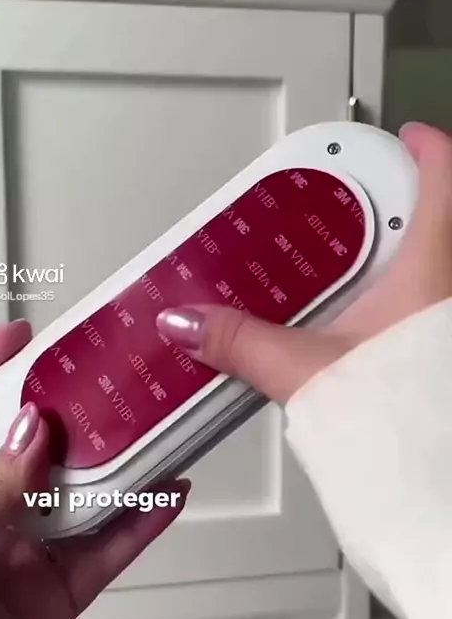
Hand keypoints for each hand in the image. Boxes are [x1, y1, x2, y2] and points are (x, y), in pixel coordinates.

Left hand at [0, 321, 189, 618]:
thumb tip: (34, 431)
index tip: (25, 337)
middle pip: (37, 448)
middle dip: (72, 411)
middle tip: (105, 380)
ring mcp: (23, 552)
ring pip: (81, 494)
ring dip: (120, 464)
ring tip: (152, 430)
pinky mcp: (56, 594)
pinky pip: (107, 552)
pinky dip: (141, 524)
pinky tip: (166, 494)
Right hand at [156, 122, 451, 402]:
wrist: (431, 483)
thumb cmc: (398, 421)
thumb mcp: (306, 368)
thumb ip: (241, 341)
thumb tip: (192, 322)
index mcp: (429, 273)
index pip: (444, 180)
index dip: (427, 148)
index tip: (406, 135)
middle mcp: (449, 291)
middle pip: (440, 219)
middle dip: (402, 203)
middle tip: (368, 202)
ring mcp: (447, 322)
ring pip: (435, 263)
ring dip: (402, 253)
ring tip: (363, 259)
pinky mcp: (440, 351)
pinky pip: (428, 305)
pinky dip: (403, 299)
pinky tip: (372, 322)